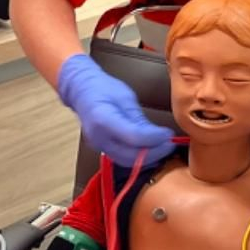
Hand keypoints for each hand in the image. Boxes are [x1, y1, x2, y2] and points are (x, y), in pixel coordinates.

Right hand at [56, 52, 174, 167]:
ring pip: (127, 161)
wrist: (80, 90)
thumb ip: (139, 119)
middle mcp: (98, 137)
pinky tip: (150, 150)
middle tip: (169, 144)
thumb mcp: (125, 98)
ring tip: (163, 147)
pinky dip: (138, 158)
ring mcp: (98, 145)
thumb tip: (159, 136)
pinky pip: (122, 158)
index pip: (133, 137)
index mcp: (103, 118)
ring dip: (148, 158)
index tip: (168, 134)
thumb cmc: (102, 88)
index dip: (154, 139)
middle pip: (130, 155)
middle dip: (154, 153)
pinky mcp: (101, 148)